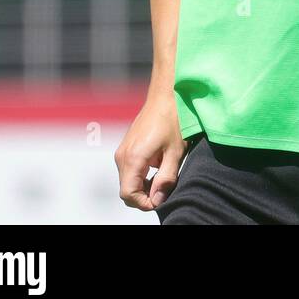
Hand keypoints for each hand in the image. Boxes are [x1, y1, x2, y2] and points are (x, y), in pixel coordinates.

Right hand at [115, 88, 187, 210]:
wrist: (167, 95)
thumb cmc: (174, 119)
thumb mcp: (176, 152)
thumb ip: (166, 178)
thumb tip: (157, 200)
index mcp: (133, 158)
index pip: (128, 194)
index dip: (144, 203)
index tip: (160, 201)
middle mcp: (122, 156)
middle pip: (126, 189)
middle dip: (144, 196)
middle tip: (165, 191)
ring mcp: (122, 151)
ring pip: (127, 180)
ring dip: (143, 186)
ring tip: (164, 178)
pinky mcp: (126, 147)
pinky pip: (129, 169)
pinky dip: (141, 175)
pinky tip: (159, 167)